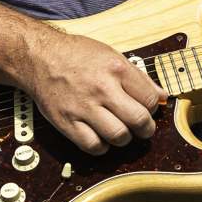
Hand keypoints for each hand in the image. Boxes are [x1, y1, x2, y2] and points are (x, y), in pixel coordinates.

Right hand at [22, 30, 165, 153]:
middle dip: (146, 129)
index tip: (148, 109)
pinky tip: (102, 137)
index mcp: (117, 69)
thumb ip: (138, 76)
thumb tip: (162, 95)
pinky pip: (93, 146)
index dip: (154, 108)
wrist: (39, 57)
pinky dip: (102, 147)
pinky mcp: (66, 122)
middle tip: (142, 128)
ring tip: (121, 131)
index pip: (151, 99)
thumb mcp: (112, 55)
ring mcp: (83, 107)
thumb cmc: (76, 55)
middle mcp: (102, 88)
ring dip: (125, 139)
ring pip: (119, 136)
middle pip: (139, 121)